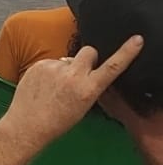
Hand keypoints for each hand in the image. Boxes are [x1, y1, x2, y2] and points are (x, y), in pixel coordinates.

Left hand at [0, 35, 143, 145]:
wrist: (28, 124)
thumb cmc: (57, 121)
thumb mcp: (83, 106)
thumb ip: (89, 86)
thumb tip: (88, 71)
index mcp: (88, 89)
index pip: (112, 67)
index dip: (126, 52)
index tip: (136, 40)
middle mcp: (73, 75)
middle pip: (89, 51)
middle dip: (88, 58)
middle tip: (80, 71)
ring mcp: (54, 67)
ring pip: (67, 59)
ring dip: (65, 68)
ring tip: (54, 87)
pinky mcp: (39, 64)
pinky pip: (50, 63)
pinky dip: (49, 71)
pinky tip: (43, 85)